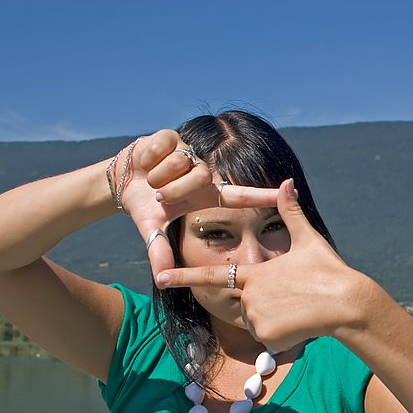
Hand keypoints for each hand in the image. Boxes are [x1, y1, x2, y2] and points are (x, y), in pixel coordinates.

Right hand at [116, 130, 278, 282]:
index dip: (263, 194)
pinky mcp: (173, 136)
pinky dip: (150, 157)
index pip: (241, 195)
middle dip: (176, 188)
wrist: (123, 182)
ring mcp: (190, 153)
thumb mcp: (152, 230)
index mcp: (207, 195)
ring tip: (153, 180)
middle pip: (201, 175)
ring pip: (181, 160)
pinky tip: (147, 162)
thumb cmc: (147, 207)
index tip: (290, 190)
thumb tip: (160, 277)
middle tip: (161, 196)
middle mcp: (204, 173)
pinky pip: (164, 144)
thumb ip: (159, 252)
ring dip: (160, 174)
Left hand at [155, 178, 369, 352]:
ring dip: (275, 321)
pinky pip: (269, 340)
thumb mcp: (309, 240)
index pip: (214, 275)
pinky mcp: (268, 336)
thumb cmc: (329, 271)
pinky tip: (300, 324)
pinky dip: (283, 336)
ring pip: (257, 323)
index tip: (160, 276)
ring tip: (299, 310)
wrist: (347, 304)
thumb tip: (288, 182)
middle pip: (245, 305)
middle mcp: (250, 295)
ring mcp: (257, 317)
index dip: (185, 276)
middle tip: (293, 299)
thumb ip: (291, 213)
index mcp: (255, 272)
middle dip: (265, 305)